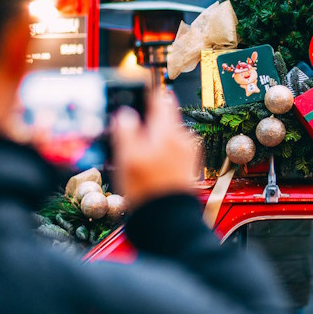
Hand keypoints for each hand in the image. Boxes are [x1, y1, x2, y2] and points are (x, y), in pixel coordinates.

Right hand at [111, 89, 201, 209]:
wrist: (168, 219)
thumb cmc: (147, 189)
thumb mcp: (128, 158)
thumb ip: (126, 131)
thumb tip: (125, 113)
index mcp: (168, 131)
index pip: (161, 99)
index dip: (147, 94)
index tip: (136, 94)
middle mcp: (182, 138)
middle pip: (163, 117)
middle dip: (146, 121)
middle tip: (128, 130)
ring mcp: (187, 152)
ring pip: (166, 134)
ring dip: (151, 138)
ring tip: (135, 154)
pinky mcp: (187, 166)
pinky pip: (171, 149)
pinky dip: (158, 151)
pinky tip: (146, 166)